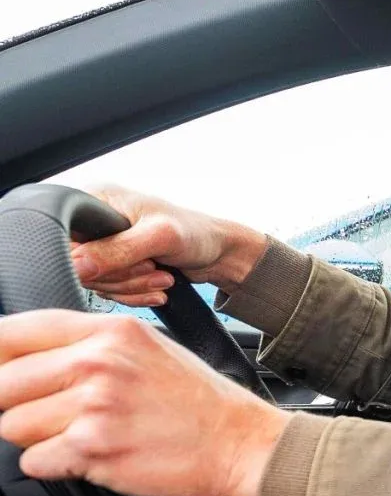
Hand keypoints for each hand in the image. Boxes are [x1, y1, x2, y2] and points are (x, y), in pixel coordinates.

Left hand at [0, 310, 287, 495]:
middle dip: (15, 405)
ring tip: (79, 437)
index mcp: (109, 331)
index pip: (12, 333)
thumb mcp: (148, 348)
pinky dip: (53, 466)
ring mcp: (95, 406)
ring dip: (37, 438)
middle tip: (52, 416)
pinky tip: (89, 458)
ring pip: (11, 425)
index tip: (4, 377)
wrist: (243, 444)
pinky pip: (33, 462)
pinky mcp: (94, 449)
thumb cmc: (199, 402)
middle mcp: (98, 362)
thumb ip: (89, 346)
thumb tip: (25, 360)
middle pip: (1, 384)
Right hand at [71, 185, 268, 307]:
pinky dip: (135, 294)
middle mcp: (96, 223)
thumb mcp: (158, 237)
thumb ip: (117, 251)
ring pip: (96, 281)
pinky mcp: (116, 266)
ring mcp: (105, 246)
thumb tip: (77, 266)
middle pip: (80, 265)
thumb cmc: (196, 234)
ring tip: (162, 278)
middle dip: (122, 275)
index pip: (66, 237)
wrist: (220, 254)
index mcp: (97, 200)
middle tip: (152, 269)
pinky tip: (157, 289)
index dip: (91, 259)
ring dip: (132, 286)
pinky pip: (110, 290)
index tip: (126, 262)